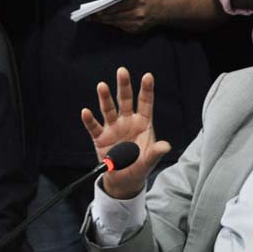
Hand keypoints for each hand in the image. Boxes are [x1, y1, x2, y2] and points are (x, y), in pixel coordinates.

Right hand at [81, 67, 170, 198]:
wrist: (124, 180)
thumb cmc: (139, 166)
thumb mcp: (149, 161)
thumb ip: (155, 153)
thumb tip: (166, 146)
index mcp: (142, 123)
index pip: (145, 103)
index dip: (146, 90)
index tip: (148, 76)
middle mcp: (127, 121)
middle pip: (125, 100)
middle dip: (123, 86)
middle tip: (122, 71)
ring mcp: (113, 128)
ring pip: (108, 109)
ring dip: (105, 98)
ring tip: (101, 86)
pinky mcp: (100, 138)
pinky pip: (94, 127)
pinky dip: (89, 120)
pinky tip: (86, 112)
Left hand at [91, 0, 162, 33]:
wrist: (161, 9)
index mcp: (140, 1)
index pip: (119, 5)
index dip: (106, 8)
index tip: (95, 9)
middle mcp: (139, 14)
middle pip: (116, 16)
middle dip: (102, 16)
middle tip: (91, 15)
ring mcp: (138, 24)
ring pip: (117, 23)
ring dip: (105, 21)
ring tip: (95, 18)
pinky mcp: (137, 30)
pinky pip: (121, 27)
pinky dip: (112, 23)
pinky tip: (105, 20)